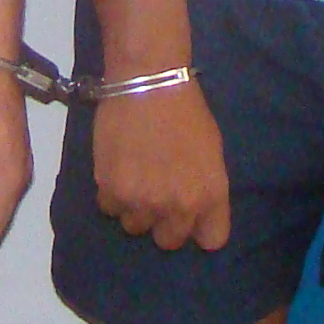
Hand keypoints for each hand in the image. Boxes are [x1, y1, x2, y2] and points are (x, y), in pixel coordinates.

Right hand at [92, 77, 231, 250]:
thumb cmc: (186, 111)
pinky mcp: (111, 190)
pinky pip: (110, 208)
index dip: (201, 228)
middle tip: (158, 193)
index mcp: (210, 195)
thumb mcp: (213, 152)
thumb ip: (207, 189)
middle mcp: (177, 206)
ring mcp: (142, 202)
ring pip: (135, 226)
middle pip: (169, 241)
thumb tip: (195, 211)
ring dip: (135, 208)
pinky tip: (118, 167)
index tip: (192, 214)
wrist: (148, 82)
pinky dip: (112, 193)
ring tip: (135, 177)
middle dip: (164, 221)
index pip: (212, 241)